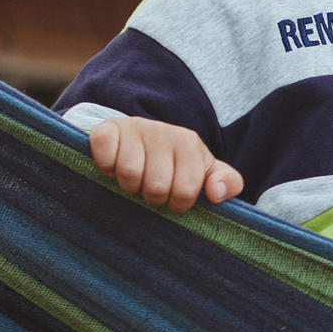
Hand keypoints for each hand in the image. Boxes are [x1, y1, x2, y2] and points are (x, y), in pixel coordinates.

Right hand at [88, 117, 243, 212]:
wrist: (136, 138)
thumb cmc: (173, 163)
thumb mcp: (204, 172)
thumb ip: (227, 182)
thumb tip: (216, 193)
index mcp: (189, 143)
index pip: (186, 191)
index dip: (176, 204)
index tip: (172, 198)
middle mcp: (162, 130)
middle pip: (156, 186)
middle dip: (151, 197)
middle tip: (149, 188)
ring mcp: (134, 127)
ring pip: (129, 174)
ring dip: (128, 186)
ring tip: (133, 179)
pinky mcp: (107, 128)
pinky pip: (105, 155)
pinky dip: (107, 168)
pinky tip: (113, 167)